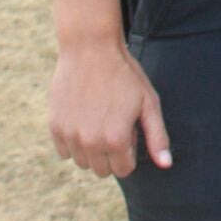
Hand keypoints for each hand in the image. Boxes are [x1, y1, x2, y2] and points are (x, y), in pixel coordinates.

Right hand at [48, 39, 171, 177]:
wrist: (91, 50)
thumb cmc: (125, 74)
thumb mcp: (149, 102)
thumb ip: (158, 136)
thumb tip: (166, 165)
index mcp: (116, 139)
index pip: (124, 170)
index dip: (130, 150)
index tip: (130, 129)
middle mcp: (90, 144)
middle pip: (103, 170)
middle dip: (112, 153)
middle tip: (115, 122)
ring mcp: (70, 137)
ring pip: (83, 163)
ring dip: (92, 149)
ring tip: (100, 118)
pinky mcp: (55, 128)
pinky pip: (65, 152)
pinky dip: (74, 141)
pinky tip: (83, 117)